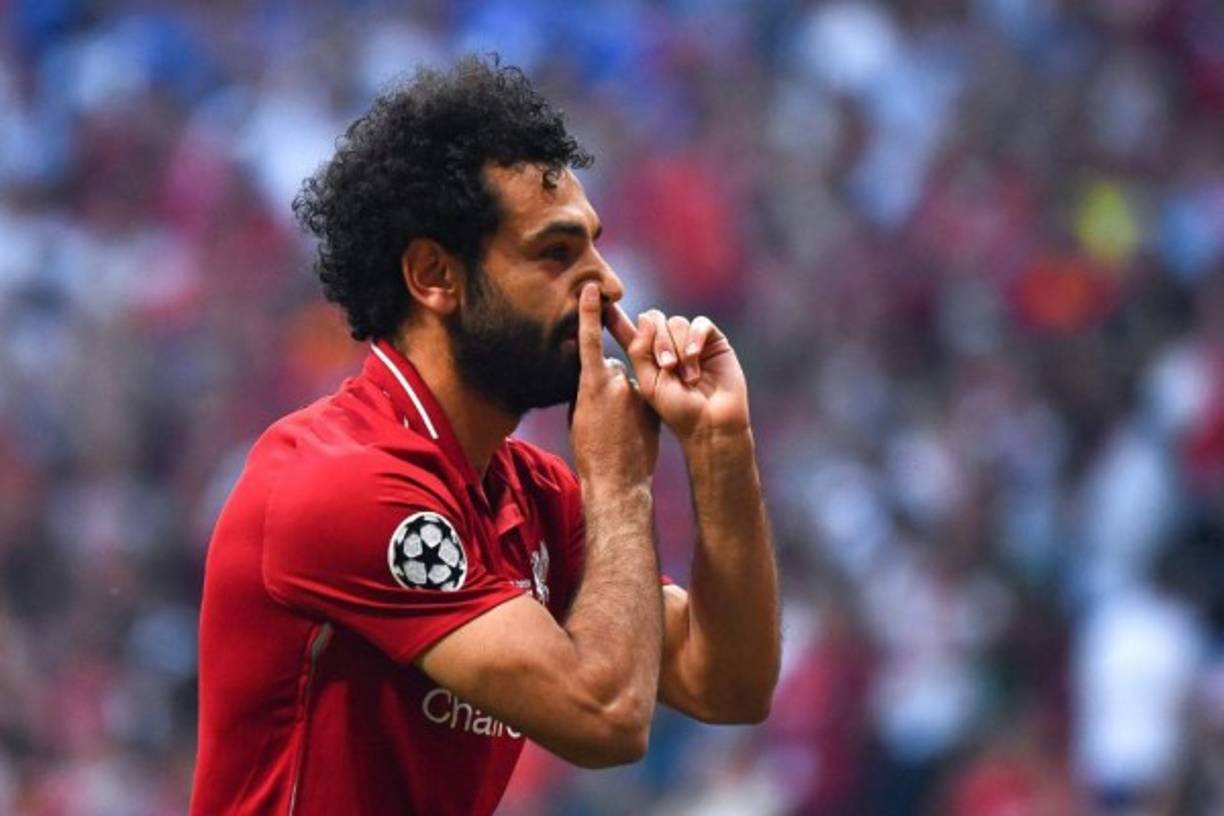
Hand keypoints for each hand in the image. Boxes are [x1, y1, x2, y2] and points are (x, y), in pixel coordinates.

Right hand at [570, 284, 659, 487]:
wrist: (618, 480)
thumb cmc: (590, 451)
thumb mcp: (578, 415)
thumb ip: (585, 388)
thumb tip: (589, 376)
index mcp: (592, 383)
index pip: (590, 340)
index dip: (591, 313)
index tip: (594, 289)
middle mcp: (617, 382)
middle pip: (614, 365)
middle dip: (609, 380)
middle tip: (606, 411)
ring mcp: (639, 392)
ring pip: (632, 380)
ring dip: (625, 395)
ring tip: (620, 426)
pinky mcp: (654, 404)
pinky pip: (646, 394)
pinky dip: (640, 405)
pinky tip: (634, 429)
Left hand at [607, 305, 749, 442]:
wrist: (711, 424)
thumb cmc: (678, 410)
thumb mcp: (649, 383)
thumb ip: (639, 351)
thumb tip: (644, 319)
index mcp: (647, 356)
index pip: (628, 330)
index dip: (615, 315)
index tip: (599, 300)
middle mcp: (668, 345)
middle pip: (654, 320)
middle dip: (658, 341)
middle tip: (667, 367)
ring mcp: (691, 341)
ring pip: (676, 322)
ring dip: (679, 347)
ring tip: (687, 377)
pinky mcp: (714, 341)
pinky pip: (700, 324)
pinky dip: (695, 338)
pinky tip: (694, 358)